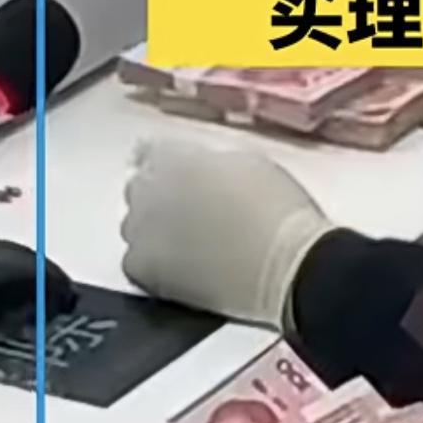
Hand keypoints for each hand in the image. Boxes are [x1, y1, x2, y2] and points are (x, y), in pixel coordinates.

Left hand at [121, 136, 327, 327]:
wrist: (288, 267)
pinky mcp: (148, 270)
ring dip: (152, 229)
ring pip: (133, 225)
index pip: (151, 152)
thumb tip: (201, 169)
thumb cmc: (283, 215)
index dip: (164, 163)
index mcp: (179, 158)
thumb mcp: (252, 165)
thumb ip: (212, 163)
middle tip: (190, 212)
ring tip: (186, 243)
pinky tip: (176, 268)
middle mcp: (153, 188)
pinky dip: (150, 262)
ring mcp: (146, 230)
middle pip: (139, 188)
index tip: (177, 173)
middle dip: (158, 196)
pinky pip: (134, 261)